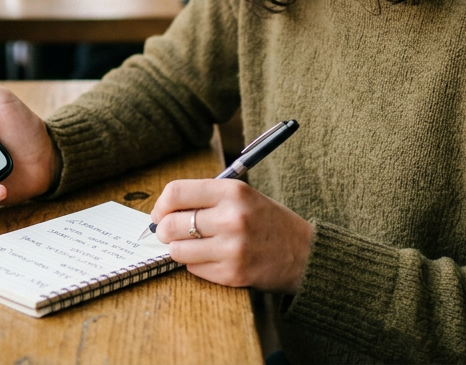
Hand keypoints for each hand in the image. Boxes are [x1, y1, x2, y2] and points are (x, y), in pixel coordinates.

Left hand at [150, 179, 312, 294]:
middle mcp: (231, 218)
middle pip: (171, 224)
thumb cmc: (268, 222)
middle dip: (164, 230)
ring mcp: (231, 248)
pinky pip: (193, 269)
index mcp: (233, 191)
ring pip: (177, 250)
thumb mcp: (243, 196)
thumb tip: (162, 211)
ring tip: (194, 246)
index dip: (161, 205)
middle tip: (171, 233)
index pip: (176, 192)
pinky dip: (196, 264)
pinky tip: (213, 258)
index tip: (161, 213)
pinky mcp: (232, 273)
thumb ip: (206, 199)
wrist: (305, 254)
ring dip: (179, 250)